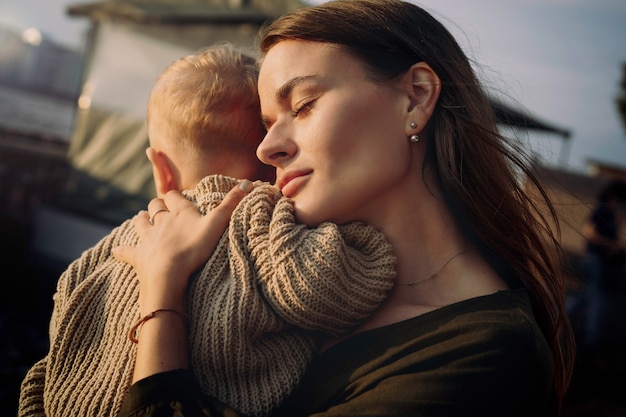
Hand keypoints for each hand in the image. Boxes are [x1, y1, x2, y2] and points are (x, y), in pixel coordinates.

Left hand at [113, 181, 252, 312]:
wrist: (169, 273)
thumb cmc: (195, 247)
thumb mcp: (217, 224)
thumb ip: (232, 203)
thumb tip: (248, 183)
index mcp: (180, 212)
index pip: (174, 197)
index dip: (175, 195)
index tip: (176, 194)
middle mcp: (161, 222)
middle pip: (155, 207)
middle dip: (157, 206)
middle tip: (159, 207)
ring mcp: (148, 239)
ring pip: (141, 224)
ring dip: (141, 221)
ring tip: (141, 219)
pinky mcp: (138, 257)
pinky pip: (126, 251)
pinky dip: (122, 250)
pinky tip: (118, 250)